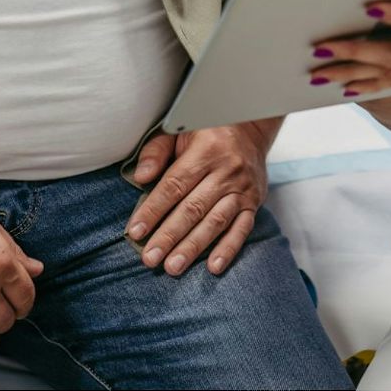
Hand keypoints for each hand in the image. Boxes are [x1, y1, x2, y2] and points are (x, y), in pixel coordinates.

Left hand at [125, 119, 273, 276]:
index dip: (153, 210)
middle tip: (150, 258)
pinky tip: (213, 267)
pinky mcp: (254, 201)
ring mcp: (242, 188)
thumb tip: (140, 177)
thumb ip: (157, 151)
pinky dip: (228, 249)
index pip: (174, 185)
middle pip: (193, 208)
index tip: (135, 231)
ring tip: (173, 267)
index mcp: (205, 150)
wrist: (251, 124)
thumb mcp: (179, 128)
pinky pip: (242, 229)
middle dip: (169, 236)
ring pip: (215, 222)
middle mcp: (226, 170)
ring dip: (193, 247)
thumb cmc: (206, 128)